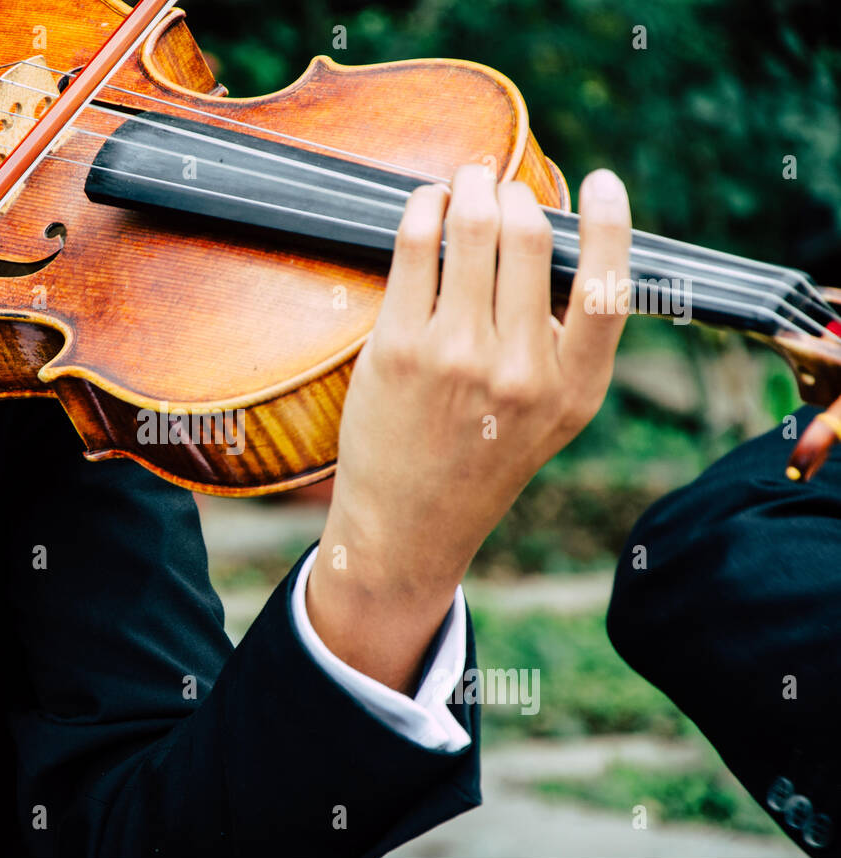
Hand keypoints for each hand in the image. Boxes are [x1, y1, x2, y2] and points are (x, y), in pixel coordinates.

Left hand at [306, 164, 631, 691]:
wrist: (408, 524)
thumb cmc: (478, 460)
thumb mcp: (549, 417)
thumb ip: (564, 345)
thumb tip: (558, 246)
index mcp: (574, 389)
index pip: (608, 285)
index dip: (610, 222)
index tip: (601, 180)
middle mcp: (522, 371)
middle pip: (531, 239)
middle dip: (514, 193)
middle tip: (498, 183)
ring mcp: (458, 357)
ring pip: (474, 230)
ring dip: (469, 189)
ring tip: (464, 181)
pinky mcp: (400, 349)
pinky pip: (416, 250)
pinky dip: (422, 211)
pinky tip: (425, 206)